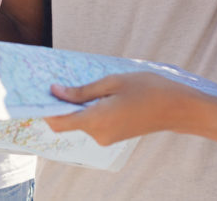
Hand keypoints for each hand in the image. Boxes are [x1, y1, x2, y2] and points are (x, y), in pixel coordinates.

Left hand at [44, 73, 192, 145]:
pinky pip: (93, 123)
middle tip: (60, 78)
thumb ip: (82, 91)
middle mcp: (99, 134)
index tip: (39, 92)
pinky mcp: (113, 136)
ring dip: (78, 104)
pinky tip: (100, 92)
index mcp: (96, 120)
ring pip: (81, 121)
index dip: (45, 109)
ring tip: (87, 81)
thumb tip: (56, 92)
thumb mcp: (112, 82)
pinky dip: (90, 109)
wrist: (178, 108)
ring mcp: (107, 138)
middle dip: (62, 102)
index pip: (58, 122)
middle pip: (68, 121)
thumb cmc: (148, 89)